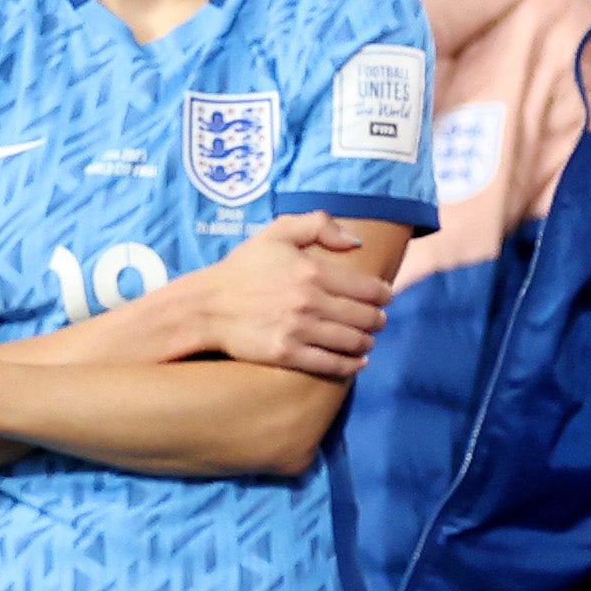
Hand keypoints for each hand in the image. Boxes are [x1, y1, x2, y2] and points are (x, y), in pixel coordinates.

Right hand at [182, 212, 391, 376]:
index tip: (385, 297)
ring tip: (366, 341)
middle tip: (378, 321)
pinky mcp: (286, 354)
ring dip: (366, 342)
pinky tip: (356, 362)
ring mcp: (299, 330)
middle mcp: (310, 302)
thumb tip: (355, 240)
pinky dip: (350, 365)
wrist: (205, 306)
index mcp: (313, 271)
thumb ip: (318, 225)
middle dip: (378, 320)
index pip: (369, 288)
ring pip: (352, 342)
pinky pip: (331, 364)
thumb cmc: (242, 268)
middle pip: (365, 317)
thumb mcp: (276, 233)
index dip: (384, 294)